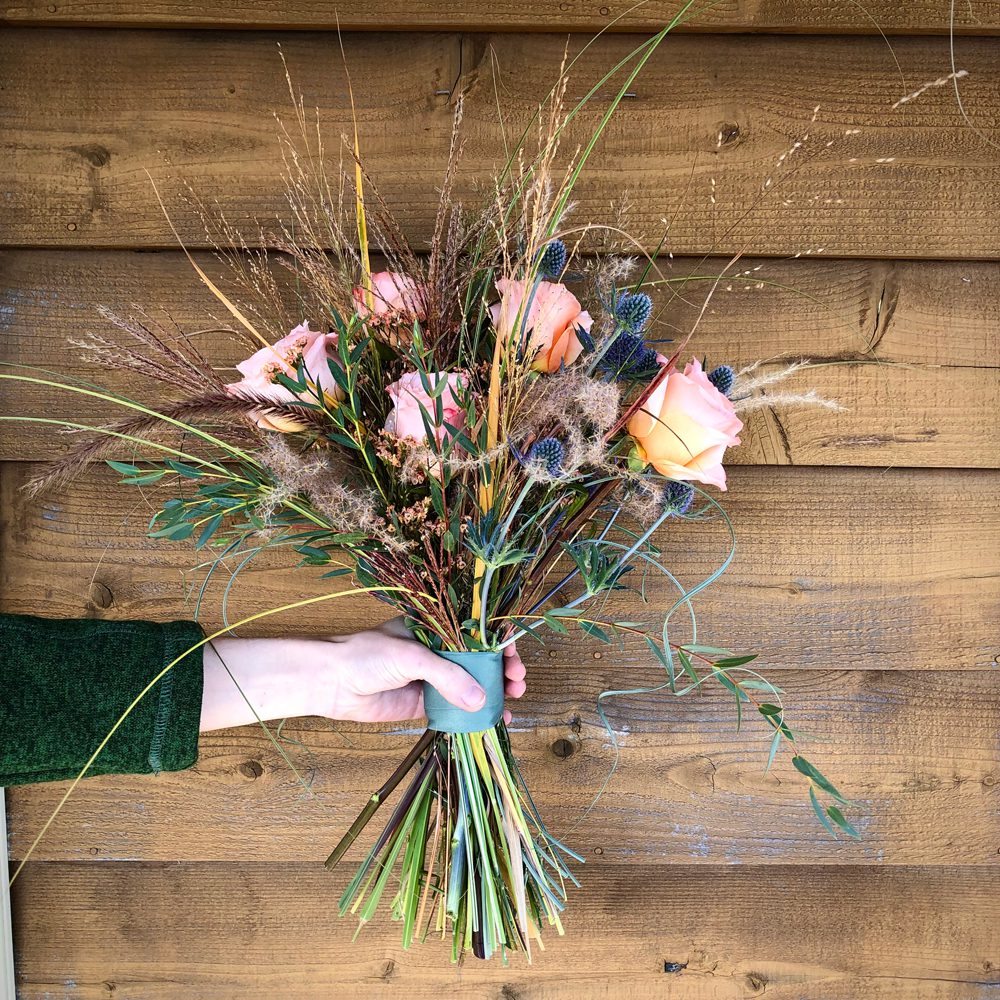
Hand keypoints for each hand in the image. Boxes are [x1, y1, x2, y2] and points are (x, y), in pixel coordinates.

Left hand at [200, 619, 526, 730]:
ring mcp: (432, 678)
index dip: (499, 641)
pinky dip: (476, 714)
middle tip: (517, 681)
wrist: (330, 682)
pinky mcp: (424, 703)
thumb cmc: (365, 655)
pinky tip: (492, 720)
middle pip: (481, 659)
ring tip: (512, 701)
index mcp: (436, 627)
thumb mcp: (411, 656)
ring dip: (495, 692)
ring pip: (473, 684)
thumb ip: (447, 676)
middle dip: (503, 669)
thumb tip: (481, 699)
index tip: (514, 655)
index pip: (476, 631)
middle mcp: (438, 650)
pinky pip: (457, 708)